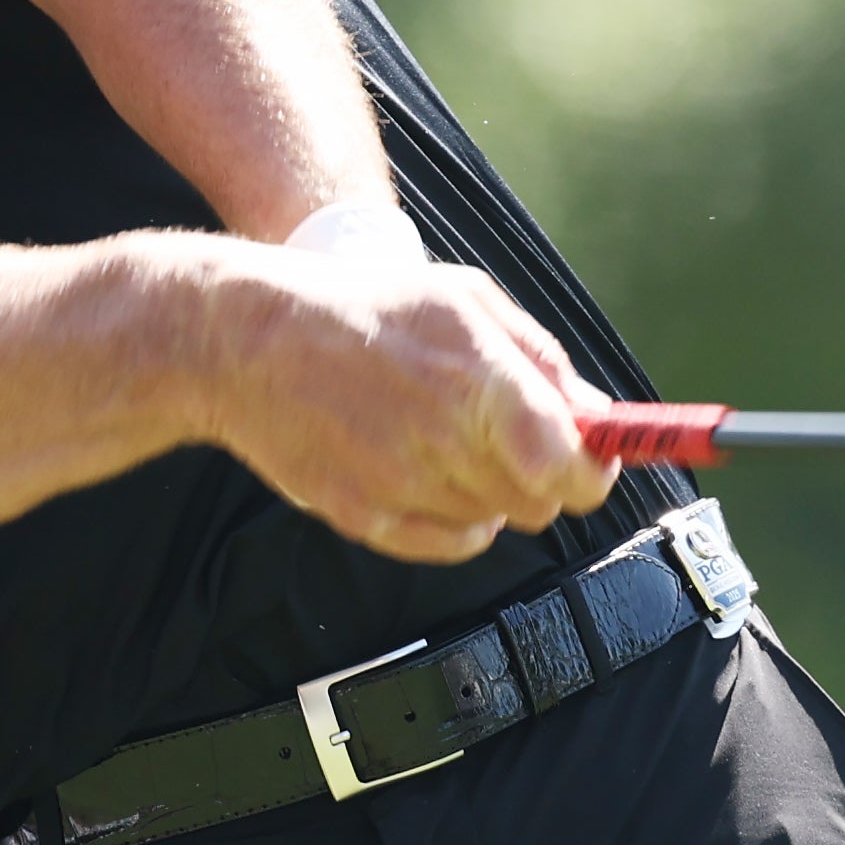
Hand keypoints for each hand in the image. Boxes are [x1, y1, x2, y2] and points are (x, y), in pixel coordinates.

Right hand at [212, 252, 617, 564]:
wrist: (247, 341)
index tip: (595, 458)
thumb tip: (597, 414)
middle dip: (543, 475)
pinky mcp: (362, 517)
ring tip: (447, 436)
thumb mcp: (463, 299)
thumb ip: (540, 358)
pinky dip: (453, 520)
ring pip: (494, 522)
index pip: (572, 467)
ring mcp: (400, 485)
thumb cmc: (360, 306)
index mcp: (479, 377)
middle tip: (514, 438)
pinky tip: (427, 472)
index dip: (595, 469)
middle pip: (540, 503)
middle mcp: (444, 439)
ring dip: (490, 489)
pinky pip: (445, 545)